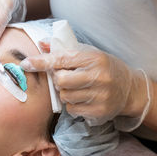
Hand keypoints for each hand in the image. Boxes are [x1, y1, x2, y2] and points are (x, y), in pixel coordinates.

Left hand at [20, 44, 151, 130]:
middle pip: (61, 81)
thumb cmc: (106, 68)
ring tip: (77, 89)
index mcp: (94, 58)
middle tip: (65, 78)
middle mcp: (99, 76)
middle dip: (58, 80)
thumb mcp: (89, 54)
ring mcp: (100, 95)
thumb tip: (41, 44)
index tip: (26, 63)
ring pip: (65, 96)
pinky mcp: (100, 111)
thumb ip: (65, 51)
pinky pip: (72, 110)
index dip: (41, 62)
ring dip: (65, 93)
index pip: (62, 59)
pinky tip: (83, 99)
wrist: (130, 89)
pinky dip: (72, 105)